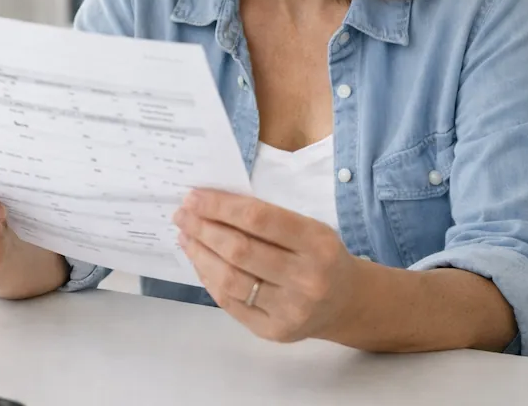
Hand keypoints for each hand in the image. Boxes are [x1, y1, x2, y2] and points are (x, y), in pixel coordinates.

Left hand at [173, 189, 357, 342]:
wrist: (346, 303)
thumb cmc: (319, 256)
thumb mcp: (308, 228)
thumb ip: (266, 217)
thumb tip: (210, 203)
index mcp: (316, 243)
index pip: (258, 218)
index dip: (220, 206)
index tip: (193, 196)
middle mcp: (306, 278)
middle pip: (239, 250)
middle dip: (202, 228)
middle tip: (182, 215)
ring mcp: (290, 309)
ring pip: (229, 279)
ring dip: (200, 254)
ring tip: (186, 236)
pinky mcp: (273, 331)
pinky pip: (230, 302)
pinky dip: (209, 278)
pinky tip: (200, 261)